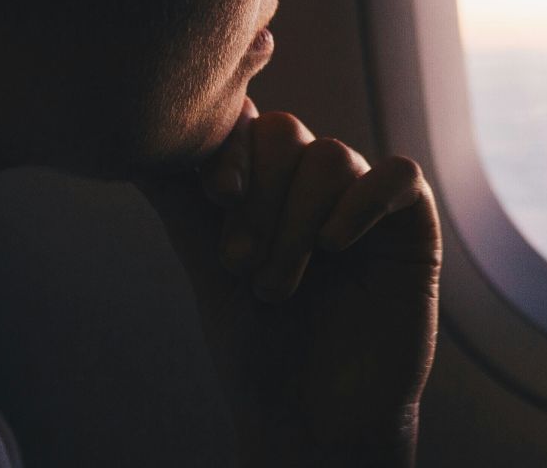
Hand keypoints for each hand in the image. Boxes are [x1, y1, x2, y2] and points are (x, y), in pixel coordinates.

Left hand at [137, 99, 440, 467]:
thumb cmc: (259, 351)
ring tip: (278, 285)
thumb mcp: (209, 272)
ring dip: (296, 220)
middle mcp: (312, 186)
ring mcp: (362, 202)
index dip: (228, 151)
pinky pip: (400, 175)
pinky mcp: (410, 226)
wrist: (312, 417)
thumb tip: (136, 144)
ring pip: (332, 157)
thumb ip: (183, 205)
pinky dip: (364, 199)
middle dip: (259, 196)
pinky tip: (335, 244)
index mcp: (265, 188)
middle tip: (240, 264)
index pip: (245, 127)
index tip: (216, 196)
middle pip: (286, 134)